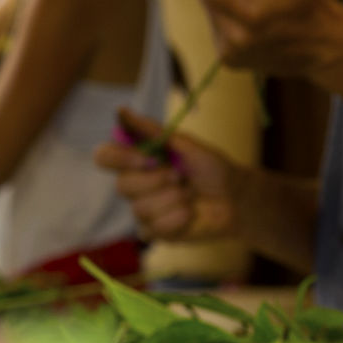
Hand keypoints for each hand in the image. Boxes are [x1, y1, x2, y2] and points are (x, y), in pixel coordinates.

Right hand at [91, 107, 240, 241]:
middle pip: (122, 186)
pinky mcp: (155, 231)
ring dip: (174, 199)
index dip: (120, 159)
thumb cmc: (212, 169)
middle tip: (180, 176)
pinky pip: (155, 227)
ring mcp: (143, 210)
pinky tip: (191, 213)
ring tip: (190, 196)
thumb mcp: (186, 144)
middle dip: (158, 181)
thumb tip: (122, 111)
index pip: (105, 157)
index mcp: (136, 161)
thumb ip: (152, 131)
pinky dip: (179, 218)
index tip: (148, 159)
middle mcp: (134, 185)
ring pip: (141, 208)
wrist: (237, 199)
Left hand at [196, 0, 342, 78]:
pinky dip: (230, 21)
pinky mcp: (229, 61)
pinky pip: (218, 30)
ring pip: (211, 13)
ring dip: (225, 3)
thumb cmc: (310, 5)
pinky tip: (255, 24)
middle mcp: (235, 37)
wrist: (327, 48)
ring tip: (257, 5)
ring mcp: (230, 53)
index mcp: (250, 13)